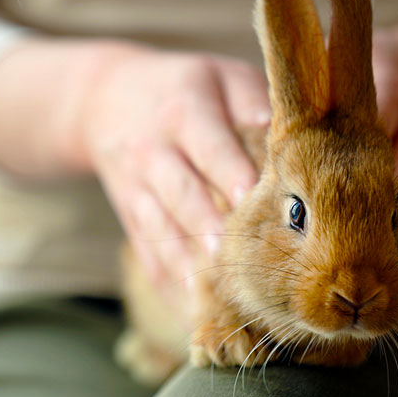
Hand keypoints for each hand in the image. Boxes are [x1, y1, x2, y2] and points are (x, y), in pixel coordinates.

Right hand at [80, 48, 269, 298]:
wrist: (103, 102)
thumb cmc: (184, 88)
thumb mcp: (218, 75)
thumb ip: (253, 100)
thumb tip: (295, 142)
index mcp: (182, 111)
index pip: (208, 144)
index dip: (231, 172)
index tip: (256, 201)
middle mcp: (154, 154)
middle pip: (183, 196)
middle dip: (213, 230)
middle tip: (246, 263)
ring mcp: (137, 192)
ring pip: (164, 236)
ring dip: (194, 270)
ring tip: (227, 303)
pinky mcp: (131, 222)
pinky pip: (151, 261)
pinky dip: (175, 293)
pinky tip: (203, 321)